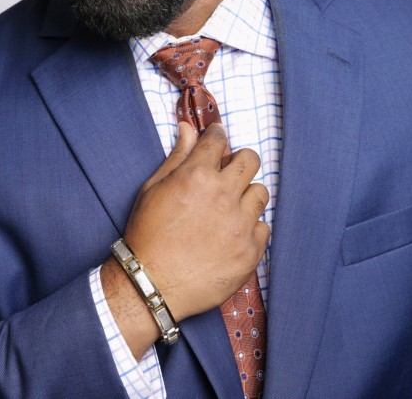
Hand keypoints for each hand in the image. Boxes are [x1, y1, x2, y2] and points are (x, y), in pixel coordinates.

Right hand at [123, 122, 269, 321]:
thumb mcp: (154, 188)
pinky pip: (263, 226)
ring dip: (246, 195)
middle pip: (251, 159)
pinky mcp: (250, 251)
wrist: (150, 283)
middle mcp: (223, 195)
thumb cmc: (148, 233)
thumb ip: (177, 156)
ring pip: (261, 192)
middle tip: (228, 172)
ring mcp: (240, 224)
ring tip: (229, 208)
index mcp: (197, 175)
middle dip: (239, 160)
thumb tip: (188, 128)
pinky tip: (231, 234)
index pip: (218, 139)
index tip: (216, 140)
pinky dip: (250, 227)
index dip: (216, 135)